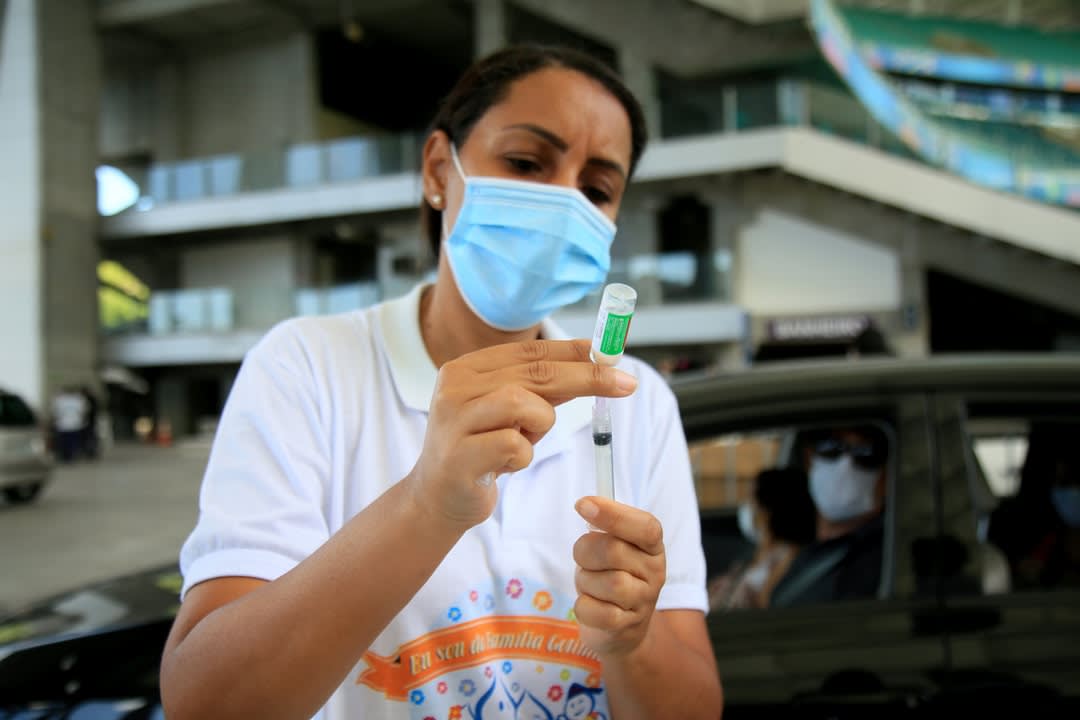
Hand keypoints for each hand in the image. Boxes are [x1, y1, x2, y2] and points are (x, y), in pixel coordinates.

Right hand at [406, 339, 637, 530]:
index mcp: (467, 368)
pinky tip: (504, 466)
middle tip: (626, 384)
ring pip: (525, 403)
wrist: (437, 497)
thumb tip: (594, 362)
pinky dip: (522, 457)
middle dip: (587, 377)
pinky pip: (515, 446)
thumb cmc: (481, 450)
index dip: (573, 350)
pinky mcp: (458, 455)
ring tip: (523, 441)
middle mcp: (455, 386)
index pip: (530, 351)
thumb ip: (543, 387)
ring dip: (540, 425)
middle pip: (535, 373)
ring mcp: (454, 420)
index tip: (611, 352)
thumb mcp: (511, 412)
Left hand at [572, 497, 665, 656]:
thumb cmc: (611, 575)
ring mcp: (644, 602)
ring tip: (589, 584)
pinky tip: (590, 604)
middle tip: (583, 558)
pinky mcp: (627, 627)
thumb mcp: (613, 546)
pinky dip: (583, 606)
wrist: (620, 628)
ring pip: (607, 583)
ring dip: (585, 581)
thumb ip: (605, 524)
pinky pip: (595, 610)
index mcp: (652, 547)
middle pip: (613, 550)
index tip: (582, 504)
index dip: (614, 514)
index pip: (645, 527)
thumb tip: (587, 504)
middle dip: (585, 551)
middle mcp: (655, 572)